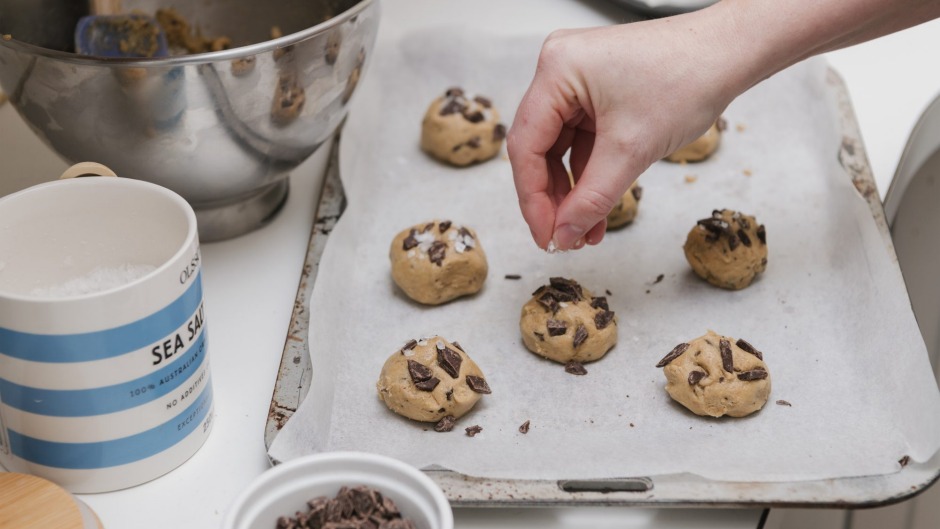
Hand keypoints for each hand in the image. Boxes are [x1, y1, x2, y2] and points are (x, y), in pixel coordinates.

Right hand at [507, 8, 743, 250]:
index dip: (532, 198)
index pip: (526, 146)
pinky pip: (581, 141)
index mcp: (557, 70)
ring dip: (573, 192)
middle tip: (563, 238)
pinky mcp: (596, 92)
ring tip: (584, 230)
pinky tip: (597, 208)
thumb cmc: (689, 77)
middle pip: (539, 148)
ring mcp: (577, 80)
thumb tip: (563, 233)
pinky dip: (589, 175)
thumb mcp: (632, 150)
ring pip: (560, 149)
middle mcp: (559, 69)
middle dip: (553, 198)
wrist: (730, 54)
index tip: (546, 235)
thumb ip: (592, 198)